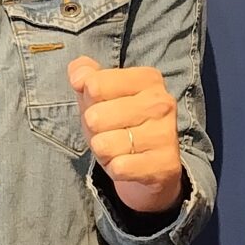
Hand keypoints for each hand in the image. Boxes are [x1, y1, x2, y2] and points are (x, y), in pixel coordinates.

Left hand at [67, 57, 186, 216]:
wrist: (148, 166)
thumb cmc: (119, 124)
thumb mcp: (98, 96)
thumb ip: (85, 75)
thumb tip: (78, 76)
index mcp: (147, 78)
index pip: (94, 85)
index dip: (89, 102)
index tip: (103, 107)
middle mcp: (161, 102)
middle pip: (95, 117)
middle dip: (94, 131)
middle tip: (110, 133)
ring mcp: (166, 133)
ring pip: (105, 144)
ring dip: (104, 152)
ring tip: (118, 150)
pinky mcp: (165, 163)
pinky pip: (119, 167)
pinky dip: (115, 169)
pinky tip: (128, 164)